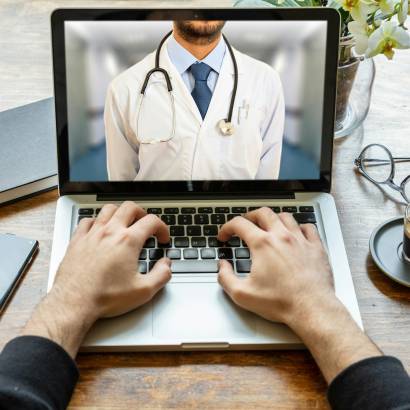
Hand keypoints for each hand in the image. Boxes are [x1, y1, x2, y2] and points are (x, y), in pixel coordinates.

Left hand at [23, 201, 171, 357]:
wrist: (74, 303)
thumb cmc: (105, 297)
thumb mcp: (143, 291)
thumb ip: (161, 275)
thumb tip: (166, 264)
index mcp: (128, 241)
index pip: (151, 221)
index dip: (162, 227)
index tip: (162, 238)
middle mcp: (110, 232)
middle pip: (130, 207)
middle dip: (142, 213)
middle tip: (146, 224)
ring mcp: (92, 234)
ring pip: (108, 209)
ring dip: (120, 212)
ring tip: (125, 222)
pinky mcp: (77, 240)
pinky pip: (87, 220)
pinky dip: (97, 221)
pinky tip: (100, 230)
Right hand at [217, 207, 380, 382]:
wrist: (311, 309)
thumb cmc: (281, 302)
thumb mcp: (242, 294)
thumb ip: (225, 278)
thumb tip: (222, 267)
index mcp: (262, 245)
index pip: (239, 224)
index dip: (227, 228)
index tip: (225, 236)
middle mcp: (281, 237)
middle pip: (263, 213)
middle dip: (249, 216)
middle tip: (245, 224)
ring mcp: (300, 240)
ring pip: (285, 216)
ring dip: (273, 218)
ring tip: (268, 226)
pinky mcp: (316, 248)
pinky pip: (308, 227)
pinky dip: (299, 227)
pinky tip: (296, 233)